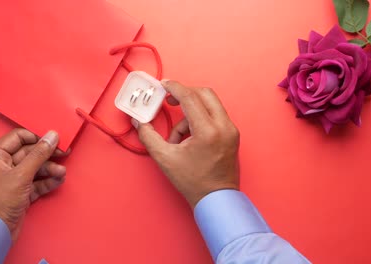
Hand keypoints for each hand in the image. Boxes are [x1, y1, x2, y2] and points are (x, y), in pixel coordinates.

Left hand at [0, 129, 67, 240]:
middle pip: (30, 153)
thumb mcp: (21, 175)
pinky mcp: (21, 192)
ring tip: (61, 172)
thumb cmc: (0, 201)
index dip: (37, 137)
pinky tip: (58, 180)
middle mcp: (3, 165)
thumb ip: (39, 154)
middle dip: (47, 155)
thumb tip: (52, 135)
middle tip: (65, 152)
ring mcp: (12, 179)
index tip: (54, 140)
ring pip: (35, 168)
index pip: (18, 137)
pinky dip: (48, 181)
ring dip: (50, 169)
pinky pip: (37, 181)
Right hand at [132, 80, 239, 207]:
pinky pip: (215, 116)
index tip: (163, 84)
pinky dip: (200, 120)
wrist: (216, 199)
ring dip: (191, 112)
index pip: (190, 98)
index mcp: (208, 131)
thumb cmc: (193, 182)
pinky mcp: (233, 134)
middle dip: (185, 93)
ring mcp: (231, 130)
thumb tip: (138, 121)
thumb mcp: (165, 159)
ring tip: (178, 137)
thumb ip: (148, 136)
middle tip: (170, 100)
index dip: (174, 88)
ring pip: (210, 104)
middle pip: (205, 93)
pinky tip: (190, 139)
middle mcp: (224, 126)